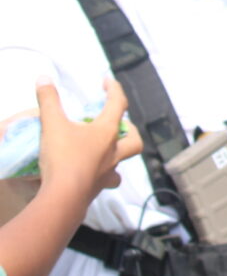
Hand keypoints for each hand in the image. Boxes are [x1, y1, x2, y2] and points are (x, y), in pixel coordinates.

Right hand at [35, 79, 142, 200]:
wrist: (64, 198)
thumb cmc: (63, 157)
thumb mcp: (52, 125)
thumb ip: (48, 101)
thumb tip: (43, 78)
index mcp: (107, 133)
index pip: (118, 104)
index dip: (114, 89)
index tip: (107, 81)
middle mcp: (113, 152)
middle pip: (134, 139)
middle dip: (129, 129)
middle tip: (118, 124)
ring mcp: (107, 172)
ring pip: (122, 163)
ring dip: (118, 155)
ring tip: (106, 151)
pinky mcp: (97, 189)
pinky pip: (107, 181)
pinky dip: (102, 176)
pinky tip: (92, 175)